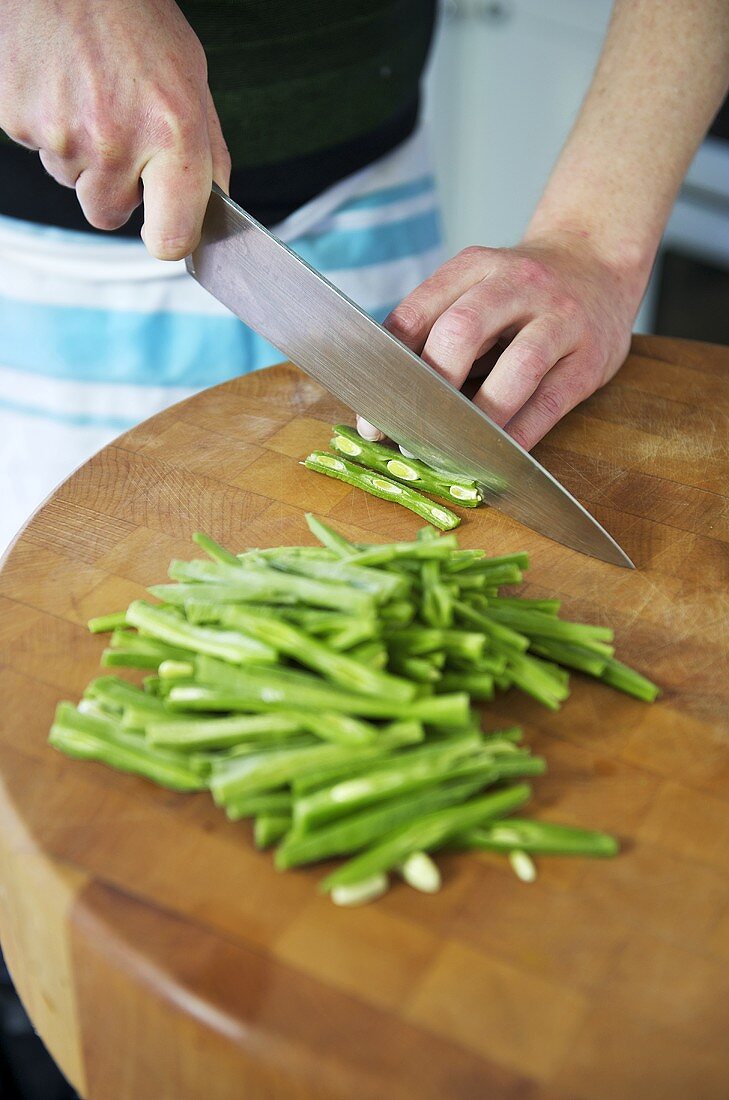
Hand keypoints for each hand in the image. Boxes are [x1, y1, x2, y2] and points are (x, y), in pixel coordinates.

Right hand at [0, 0, 229, 259]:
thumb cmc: (135, 20)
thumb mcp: (192, 81)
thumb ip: (207, 153)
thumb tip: (213, 210)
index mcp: (173, 132)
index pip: (171, 238)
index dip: (168, 239)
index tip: (166, 232)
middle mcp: (116, 139)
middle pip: (108, 216)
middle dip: (114, 189)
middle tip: (120, 134)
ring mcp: (62, 133)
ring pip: (71, 183)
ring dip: (82, 155)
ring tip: (89, 95)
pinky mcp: (18, 119)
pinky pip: (38, 150)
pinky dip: (48, 126)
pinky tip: (61, 86)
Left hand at [360, 233, 643, 449]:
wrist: (597, 261)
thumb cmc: (519, 293)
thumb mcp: (475, 288)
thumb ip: (436, 329)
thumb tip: (385, 399)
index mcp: (474, 266)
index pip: (418, 314)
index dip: (388, 369)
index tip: (371, 418)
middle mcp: (517, 284)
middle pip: (462, 331)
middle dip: (431, 388)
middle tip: (410, 434)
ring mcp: (560, 318)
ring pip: (517, 368)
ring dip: (479, 416)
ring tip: (453, 451)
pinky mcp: (590, 357)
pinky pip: (550, 401)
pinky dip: (520, 434)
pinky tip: (497, 457)